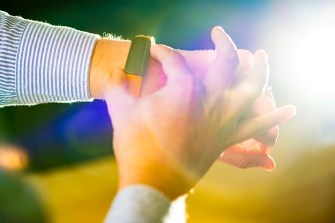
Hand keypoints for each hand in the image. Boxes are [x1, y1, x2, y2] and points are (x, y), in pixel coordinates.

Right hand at [104, 26, 295, 198]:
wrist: (151, 179)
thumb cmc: (136, 145)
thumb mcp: (121, 111)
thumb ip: (115, 86)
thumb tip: (111, 70)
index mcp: (183, 89)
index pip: (174, 60)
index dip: (162, 53)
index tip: (155, 53)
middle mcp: (209, 100)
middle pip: (227, 62)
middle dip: (223, 44)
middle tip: (220, 35)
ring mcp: (222, 120)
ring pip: (252, 89)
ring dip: (260, 70)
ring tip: (263, 57)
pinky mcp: (226, 139)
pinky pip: (256, 127)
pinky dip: (274, 118)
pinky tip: (288, 109)